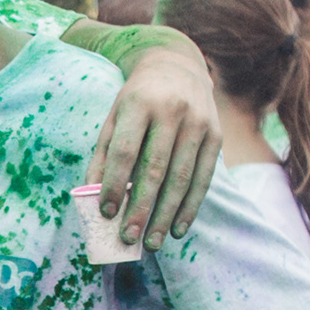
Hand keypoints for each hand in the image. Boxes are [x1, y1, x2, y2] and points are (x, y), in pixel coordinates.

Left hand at [95, 40, 221, 249]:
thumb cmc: (136, 100)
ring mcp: (199, 123)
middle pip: (155, 169)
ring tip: (152, 243)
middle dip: (141, 208)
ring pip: (182, 177)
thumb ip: (102, 156)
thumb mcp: (113, 118)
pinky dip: (191, 206)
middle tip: (129, 239)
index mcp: (139, 104)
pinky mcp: (217, 135)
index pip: (125, 151)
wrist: (176, 66)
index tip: (106, 213)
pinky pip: (204, 177)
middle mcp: (172, 112)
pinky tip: (177, 228)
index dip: (114, 184)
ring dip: (166, 214)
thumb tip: (93, 199)